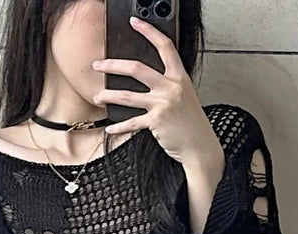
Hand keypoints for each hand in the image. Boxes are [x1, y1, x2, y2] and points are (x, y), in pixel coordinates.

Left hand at [91, 16, 222, 167]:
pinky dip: (118, 127)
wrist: (200, 146)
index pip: (164, 47)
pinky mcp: (156, 122)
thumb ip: (169, 86)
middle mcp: (171, 87)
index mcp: (180, 77)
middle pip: (136, 68)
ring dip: (108, 95)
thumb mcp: (185, 97)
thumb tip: (148, 81)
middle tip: (98, 65)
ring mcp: (163, 104)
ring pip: (127, 95)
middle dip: (112, 65)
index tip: (134, 23)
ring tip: (97, 96)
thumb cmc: (191, 124)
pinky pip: (131, 122)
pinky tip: (110, 128)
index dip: (149, 31)